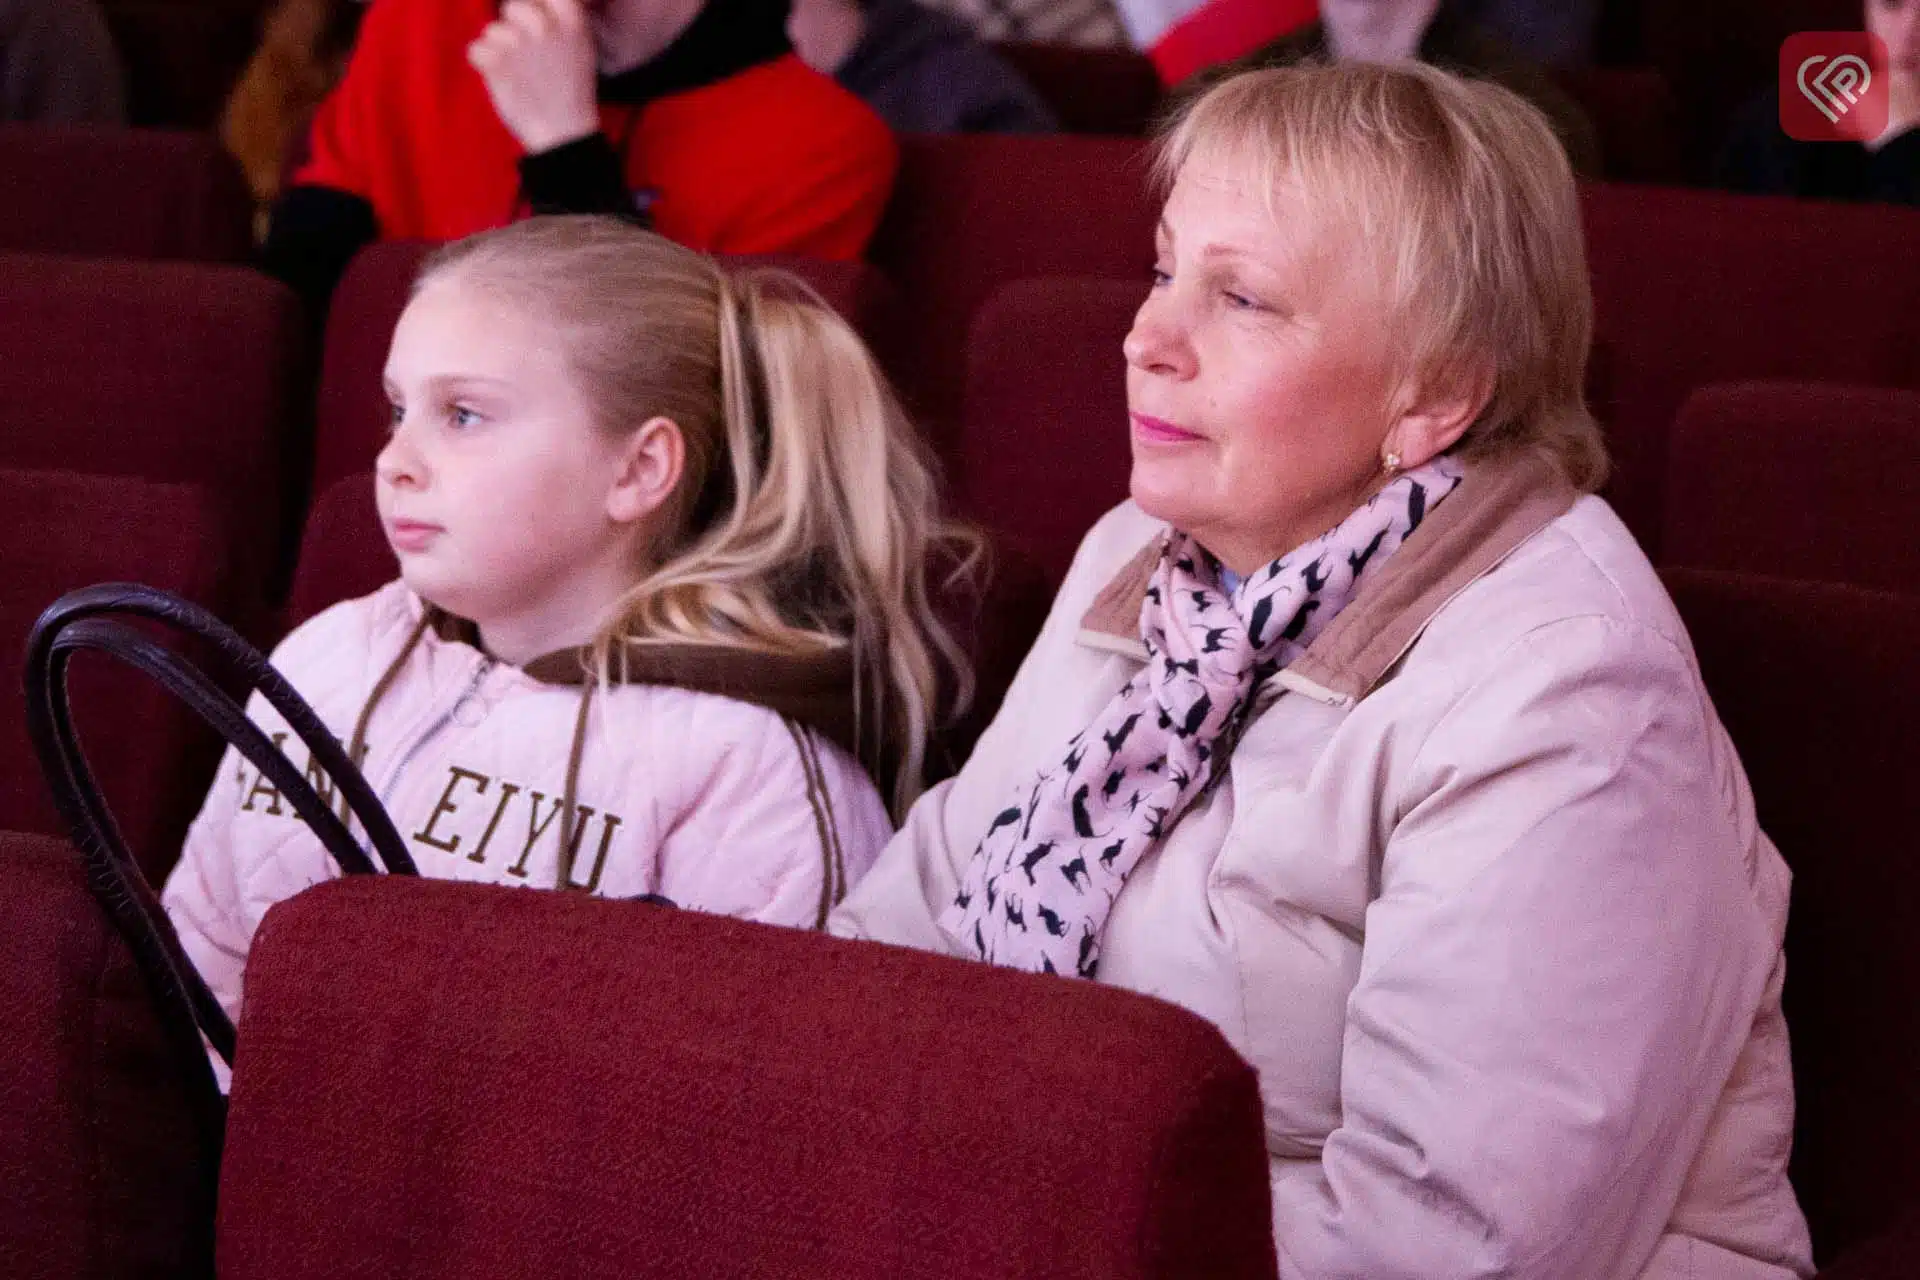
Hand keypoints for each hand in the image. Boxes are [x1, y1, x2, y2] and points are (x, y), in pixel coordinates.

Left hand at [467, 0, 599, 154]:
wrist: (562, 133)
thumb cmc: (570, 91)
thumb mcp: (580, 46)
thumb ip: (560, 18)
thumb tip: (536, 3)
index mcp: (570, 20)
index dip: (536, 6)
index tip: (536, 24)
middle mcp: (544, 26)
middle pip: (513, 6)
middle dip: (513, 26)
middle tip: (525, 54)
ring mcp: (518, 42)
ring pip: (492, 30)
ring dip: (498, 49)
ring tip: (518, 74)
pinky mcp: (495, 61)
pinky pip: (475, 49)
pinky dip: (483, 65)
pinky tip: (502, 80)